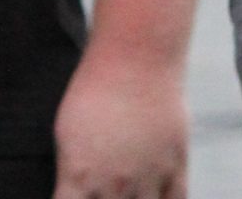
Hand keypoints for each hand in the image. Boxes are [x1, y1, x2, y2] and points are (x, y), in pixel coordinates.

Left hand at [54, 45, 186, 197]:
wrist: (137, 56)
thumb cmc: (95, 88)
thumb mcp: (67, 132)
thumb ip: (71, 172)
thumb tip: (74, 192)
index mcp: (78, 178)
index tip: (80, 196)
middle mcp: (113, 185)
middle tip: (110, 192)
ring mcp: (147, 177)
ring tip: (132, 193)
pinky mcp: (175, 164)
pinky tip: (159, 197)